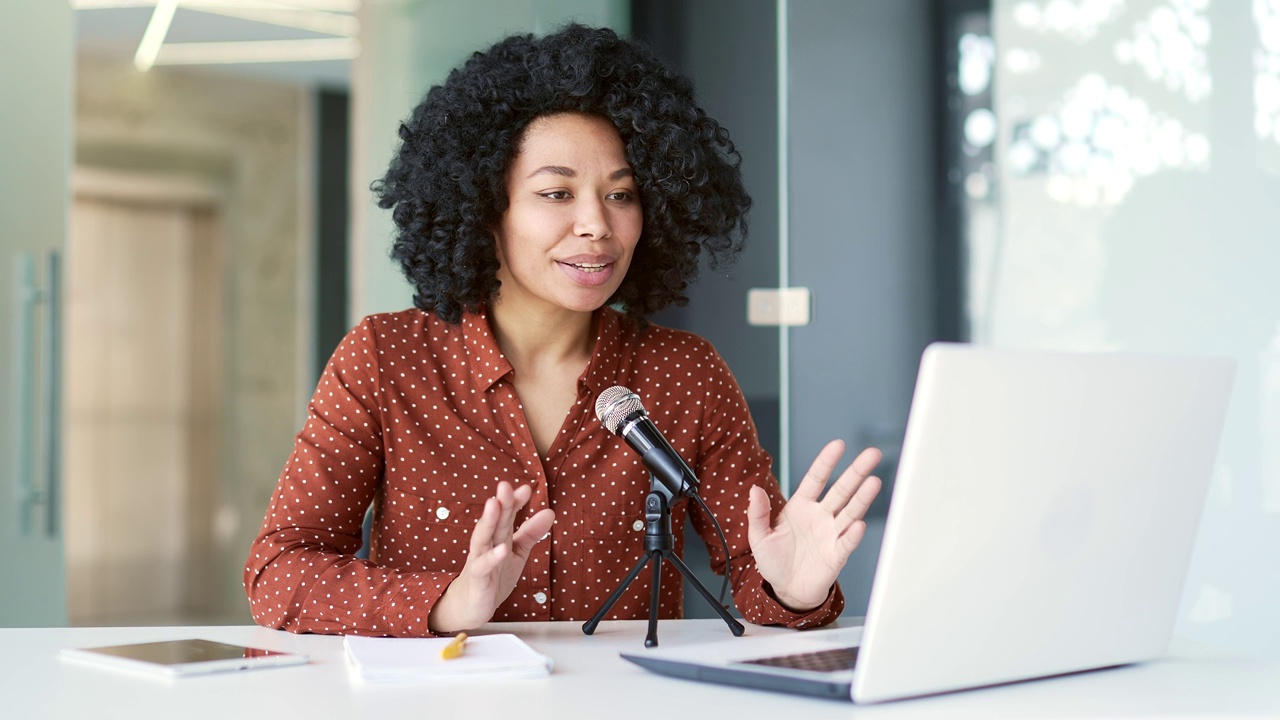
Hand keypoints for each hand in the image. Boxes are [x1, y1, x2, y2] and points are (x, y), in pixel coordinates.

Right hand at [427, 481, 554, 632]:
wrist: (471, 606)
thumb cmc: (494, 575)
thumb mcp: (517, 553)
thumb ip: (531, 534)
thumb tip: (549, 512)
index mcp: (498, 536)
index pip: (507, 515)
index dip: (515, 502)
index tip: (526, 488)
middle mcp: (487, 544)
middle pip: (494, 521)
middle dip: (500, 503)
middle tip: (505, 485)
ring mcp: (479, 560)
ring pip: (482, 537)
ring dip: (489, 521)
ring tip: (495, 504)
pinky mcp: (477, 578)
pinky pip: (483, 566)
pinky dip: (492, 557)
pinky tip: (502, 549)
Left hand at [747, 440, 881, 611]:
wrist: (786, 591)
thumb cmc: (774, 561)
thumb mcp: (758, 537)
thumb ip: (757, 513)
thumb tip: (754, 490)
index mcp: (800, 507)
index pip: (816, 479)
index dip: (826, 462)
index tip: (838, 445)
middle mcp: (820, 516)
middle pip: (841, 490)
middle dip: (856, 472)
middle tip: (872, 455)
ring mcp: (831, 534)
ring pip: (850, 512)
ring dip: (862, 498)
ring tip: (874, 482)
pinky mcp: (836, 555)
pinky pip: (846, 543)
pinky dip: (852, 535)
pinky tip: (858, 525)